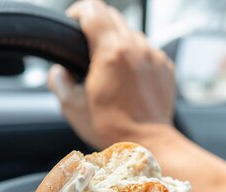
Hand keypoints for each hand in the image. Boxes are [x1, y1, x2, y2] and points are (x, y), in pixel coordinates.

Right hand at [48, 0, 175, 148]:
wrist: (149, 143)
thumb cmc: (111, 128)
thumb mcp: (72, 107)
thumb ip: (59, 80)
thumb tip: (59, 71)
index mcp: (110, 52)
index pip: (92, 9)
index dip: (78, 12)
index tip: (73, 24)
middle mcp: (135, 47)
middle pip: (112, 15)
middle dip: (96, 25)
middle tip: (87, 47)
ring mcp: (153, 56)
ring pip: (131, 32)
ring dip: (117, 42)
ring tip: (109, 67)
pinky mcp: (166, 66)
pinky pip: (147, 50)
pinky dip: (135, 57)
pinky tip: (128, 79)